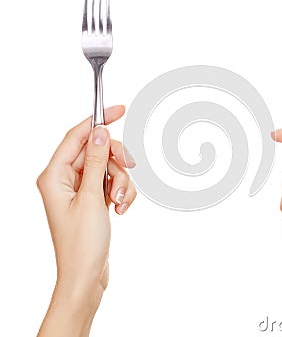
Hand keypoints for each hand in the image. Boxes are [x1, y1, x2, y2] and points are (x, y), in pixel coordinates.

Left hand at [37, 105, 136, 336]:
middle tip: (123, 177)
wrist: (87, 275)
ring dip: (121, 183)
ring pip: (109, 167)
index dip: (98, 121)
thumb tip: (100, 131)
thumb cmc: (82, 244)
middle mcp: (65, 179)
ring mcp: (80, 189)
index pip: (77, 136)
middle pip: (98, 151)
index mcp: (54, 175)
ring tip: (119, 204)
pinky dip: (121, 193)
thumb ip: (97, 161)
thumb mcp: (92, 197)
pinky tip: (120, 210)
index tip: (119, 109)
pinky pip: (112, 182)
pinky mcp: (92, 198)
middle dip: (116, 164)